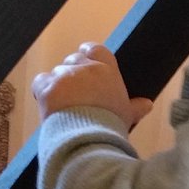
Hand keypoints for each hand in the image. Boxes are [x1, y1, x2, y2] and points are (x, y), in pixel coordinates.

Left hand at [32, 43, 154, 129]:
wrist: (89, 139)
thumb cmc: (112, 126)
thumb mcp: (127, 116)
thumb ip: (135, 107)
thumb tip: (148, 104)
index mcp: (106, 70)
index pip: (95, 49)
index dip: (88, 54)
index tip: (86, 63)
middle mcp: (85, 67)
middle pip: (73, 60)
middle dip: (72, 74)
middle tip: (75, 94)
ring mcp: (64, 76)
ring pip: (57, 72)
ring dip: (58, 85)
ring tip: (64, 106)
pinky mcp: (48, 88)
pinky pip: (41, 82)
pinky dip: (43, 91)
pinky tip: (48, 104)